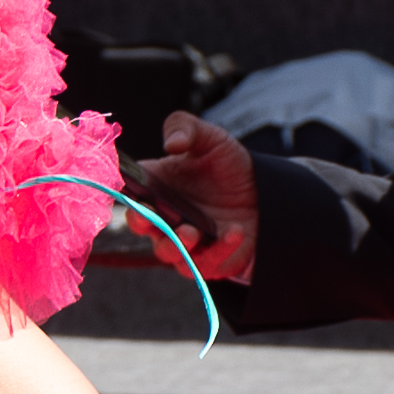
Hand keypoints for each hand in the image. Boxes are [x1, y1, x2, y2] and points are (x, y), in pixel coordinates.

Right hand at [134, 113, 257, 282]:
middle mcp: (164, 219)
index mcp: (155, 190)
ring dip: (178, 246)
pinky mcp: (208, 260)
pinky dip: (219, 252)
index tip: (138, 199)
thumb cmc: (228, 164)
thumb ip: (186, 128)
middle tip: (153, 218)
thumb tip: (171, 144)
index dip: (129, 200)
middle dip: (145, 226)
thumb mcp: (210, 137)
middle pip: (143, 230)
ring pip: (170, 254)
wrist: (265, 190)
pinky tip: (234, 232)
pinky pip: (205, 266)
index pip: (130, 197)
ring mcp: (185, 242)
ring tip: (193, 231)